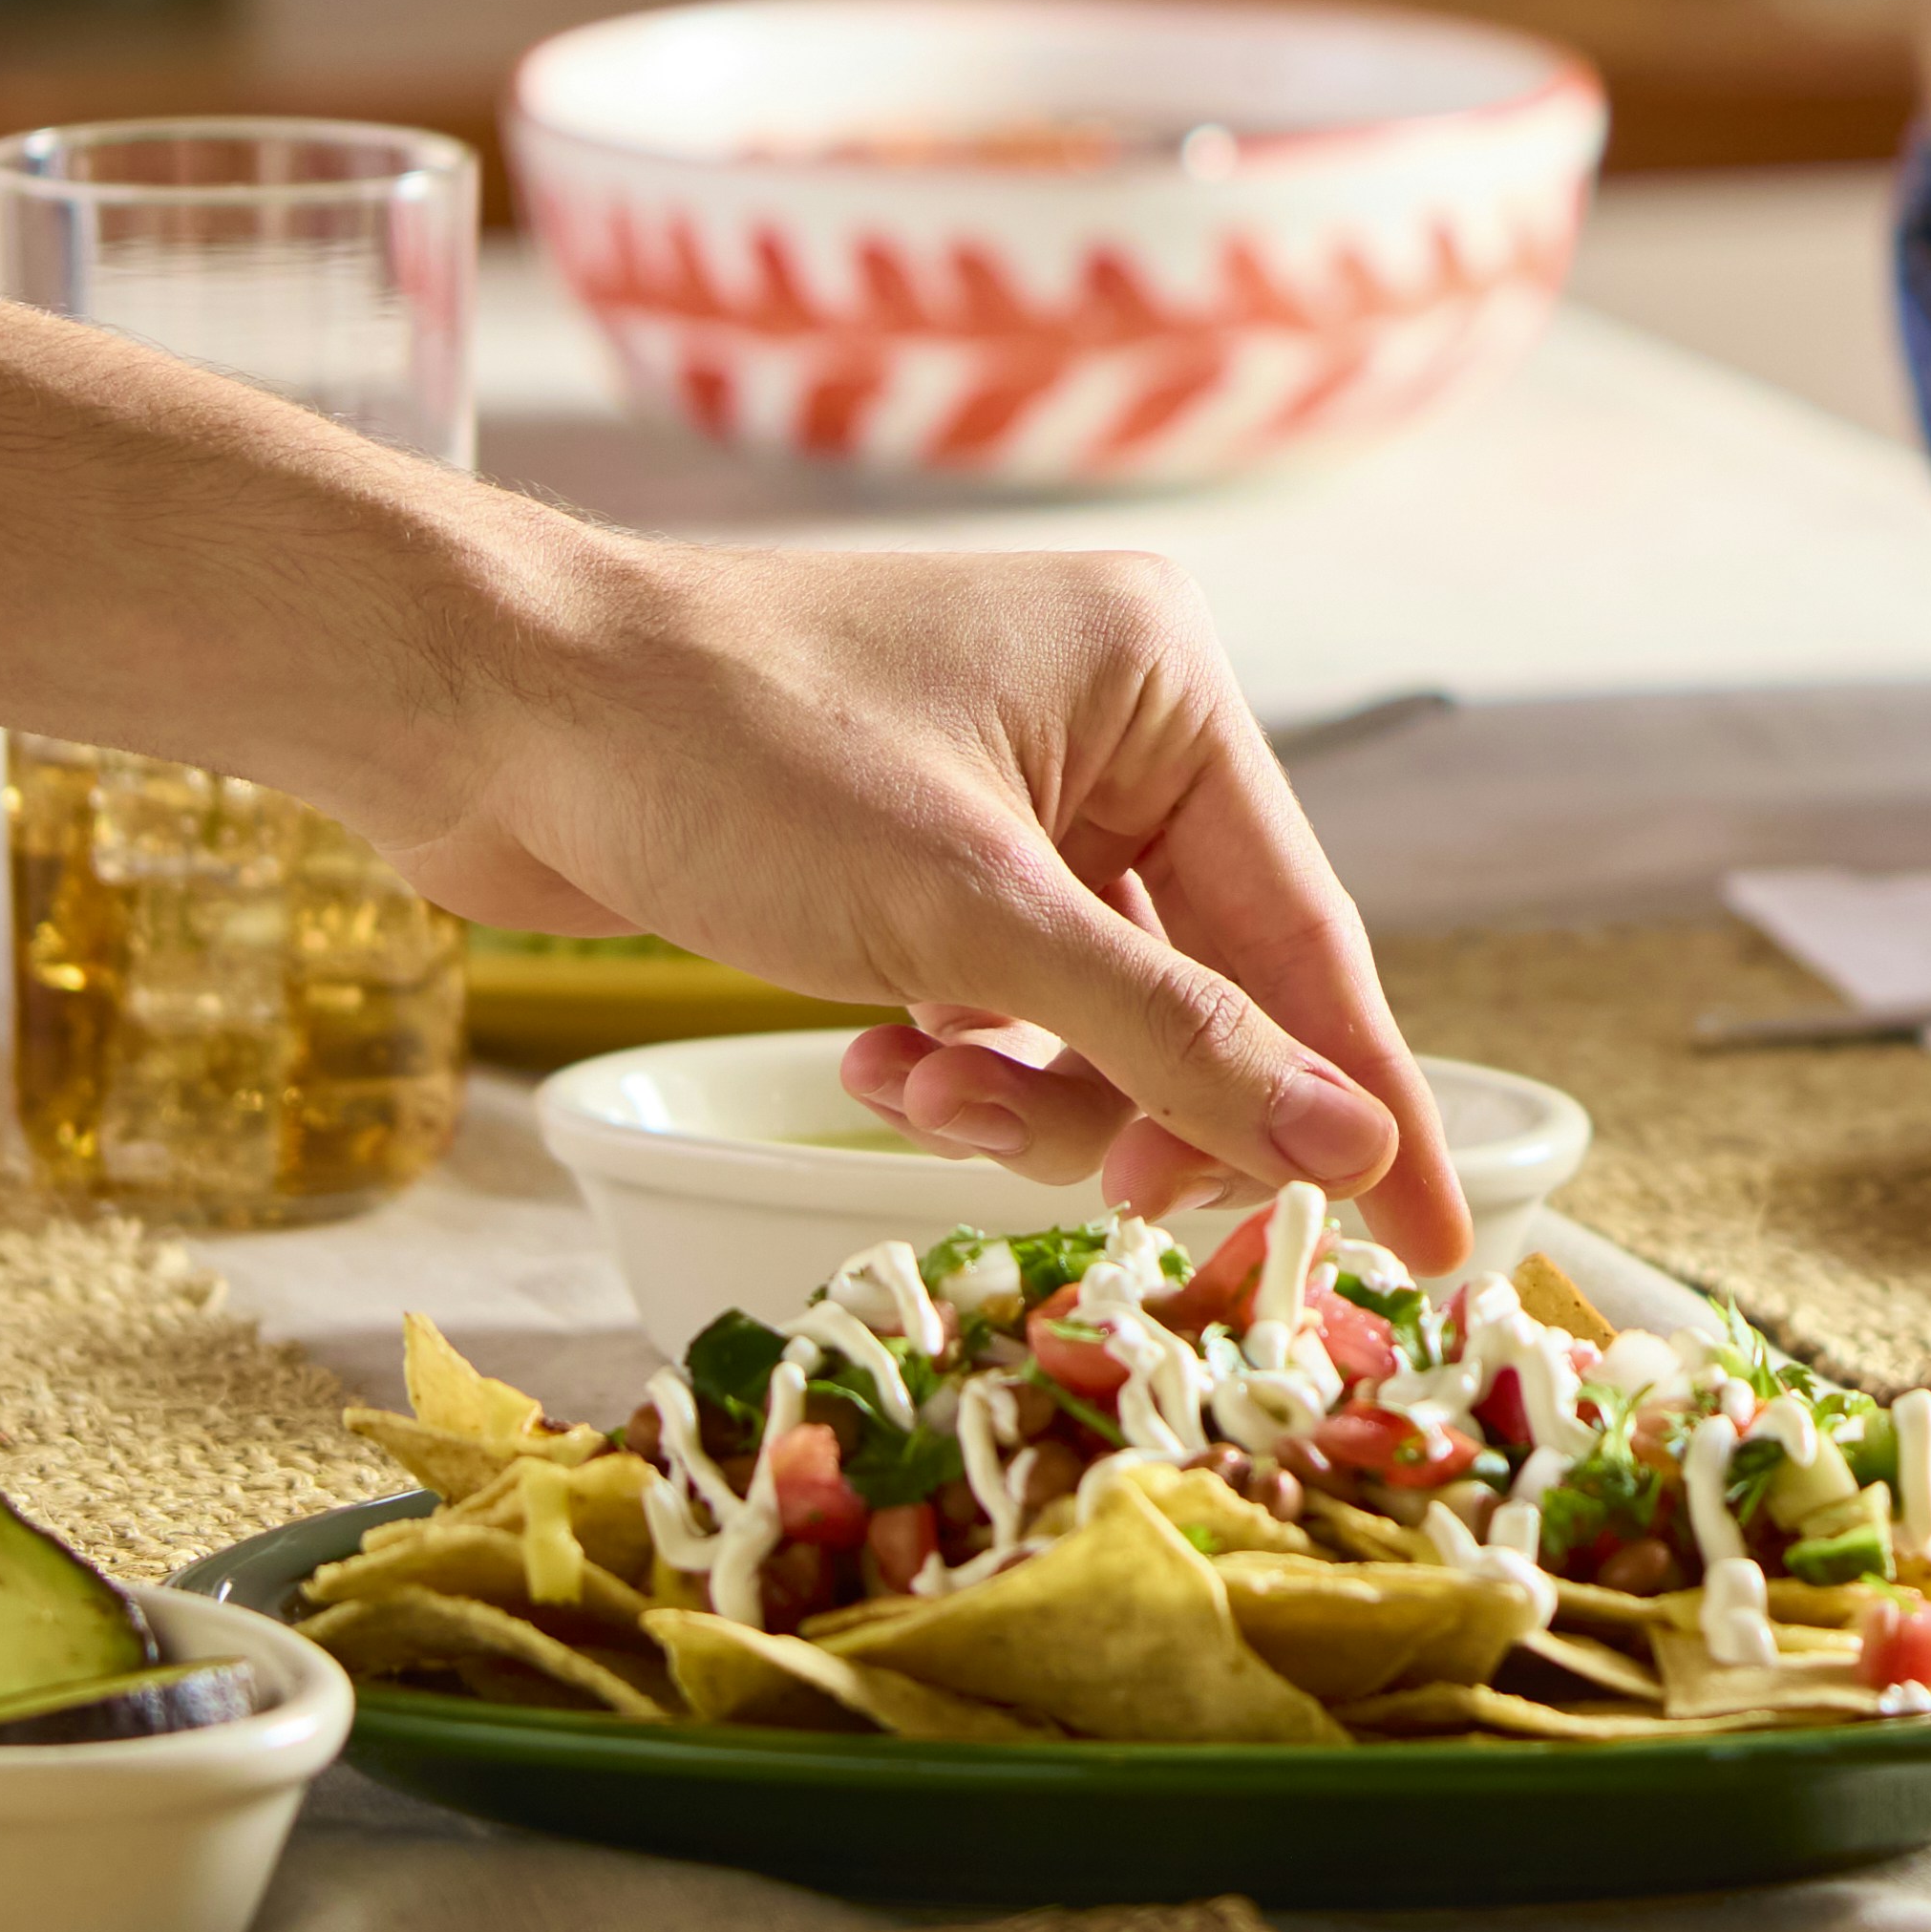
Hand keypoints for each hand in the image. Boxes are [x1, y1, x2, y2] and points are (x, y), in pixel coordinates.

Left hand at [335, 538, 1471, 1268]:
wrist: (484, 702)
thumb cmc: (724, 757)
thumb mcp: (966, 917)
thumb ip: (1172, 1042)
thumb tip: (1353, 1152)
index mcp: (1165, 680)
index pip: (1308, 936)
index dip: (1369, 1106)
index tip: (1445, 1251)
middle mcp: (1110, 720)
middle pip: (1206, 988)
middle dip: (1136, 1103)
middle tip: (1092, 1196)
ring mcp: (1014, 788)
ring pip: (1101, 1015)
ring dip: (1024, 1091)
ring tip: (910, 1090)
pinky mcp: (921, 853)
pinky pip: (1009, 1001)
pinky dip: (958, 1057)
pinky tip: (870, 1058)